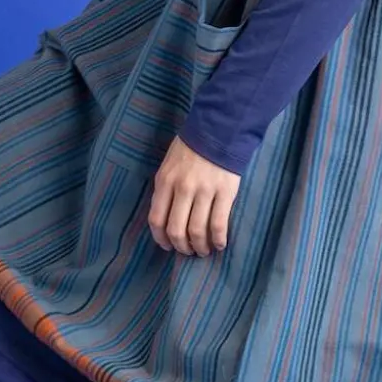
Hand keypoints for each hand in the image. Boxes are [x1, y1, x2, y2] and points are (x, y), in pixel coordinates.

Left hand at [147, 135, 240, 256]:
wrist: (219, 129)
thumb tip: (166, 217)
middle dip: (181, 247)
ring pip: (197, 231)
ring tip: (204, 251)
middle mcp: (182, 188)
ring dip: (200, 247)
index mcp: (165, 181)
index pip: (157, 219)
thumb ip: (166, 189)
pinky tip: (220, 244)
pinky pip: (219, 223)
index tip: (167, 246)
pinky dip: (218, 239)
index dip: (161, 239)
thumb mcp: (169, 165)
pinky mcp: (225, 192)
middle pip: (176, 230)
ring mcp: (204, 191)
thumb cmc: (191, 148)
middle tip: (187, 251)